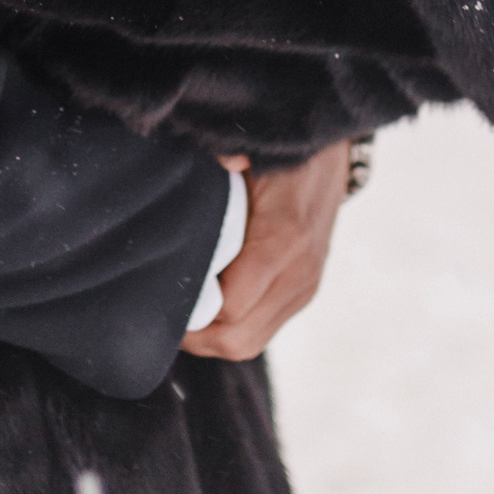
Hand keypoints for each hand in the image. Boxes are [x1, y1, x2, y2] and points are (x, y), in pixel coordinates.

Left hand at [180, 142, 349, 361]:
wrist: (332, 157)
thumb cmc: (286, 154)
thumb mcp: (257, 151)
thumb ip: (232, 159)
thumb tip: (218, 163)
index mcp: (284, 239)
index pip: (231, 306)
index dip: (192, 311)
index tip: (161, 295)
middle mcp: (299, 273)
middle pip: (239, 338)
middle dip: (197, 337)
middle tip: (165, 314)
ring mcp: (305, 287)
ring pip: (251, 342)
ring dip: (213, 338)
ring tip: (184, 315)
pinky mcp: (304, 292)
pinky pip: (262, 330)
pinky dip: (233, 330)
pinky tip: (210, 308)